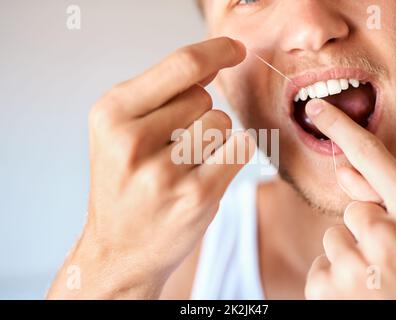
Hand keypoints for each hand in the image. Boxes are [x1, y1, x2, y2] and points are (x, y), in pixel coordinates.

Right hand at [47, 37, 253, 298]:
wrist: (119, 249)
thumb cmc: (124, 185)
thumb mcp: (122, 131)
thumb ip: (164, 93)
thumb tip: (213, 62)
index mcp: (111, 114)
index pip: (179, 65)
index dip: (215, 51)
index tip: (235, 49)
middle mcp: (131, 140)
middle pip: (204, 96)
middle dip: (198, 115)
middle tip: (172, 148)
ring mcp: (164, 171)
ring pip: (222, 122)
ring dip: (214, 140)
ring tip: (184, 165)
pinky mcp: (196, 196)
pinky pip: (240, 149)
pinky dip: (233, 154)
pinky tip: (208, 173)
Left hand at [304, 99, 395, 299]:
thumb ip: (388, 198)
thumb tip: (343, 167)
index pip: (372, 156)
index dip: (341, 127)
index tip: (316, 107)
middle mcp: (389, 237)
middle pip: (353, 209)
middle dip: (367, 232)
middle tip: (393, 262)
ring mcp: (357, 266)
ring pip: (334, 238)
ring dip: (350, 257)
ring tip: (378, 282)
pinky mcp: (328, 290)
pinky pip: (320, 266)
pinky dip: (335, 280)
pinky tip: (359, 296)